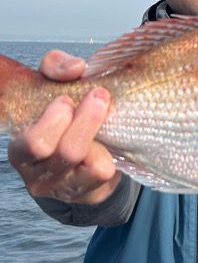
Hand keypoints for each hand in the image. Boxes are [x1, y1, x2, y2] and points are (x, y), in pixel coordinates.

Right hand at [7, 52, 119, 206]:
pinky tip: (108, 138)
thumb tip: (76, 67)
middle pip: (68, 152)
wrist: (77, 145)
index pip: (34, 144)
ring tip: (105, 109)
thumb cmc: (61, 111)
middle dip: (87, 121)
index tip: (66, 99)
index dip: (53, 120)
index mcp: (21, 150)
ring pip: (92, 166)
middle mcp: (39, 176)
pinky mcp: (90, 195)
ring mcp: (65, 189)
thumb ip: (55, 67)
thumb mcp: (52, 84)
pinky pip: (107, 174)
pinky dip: (112, 152)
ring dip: (104, 132)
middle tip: (98, 96)